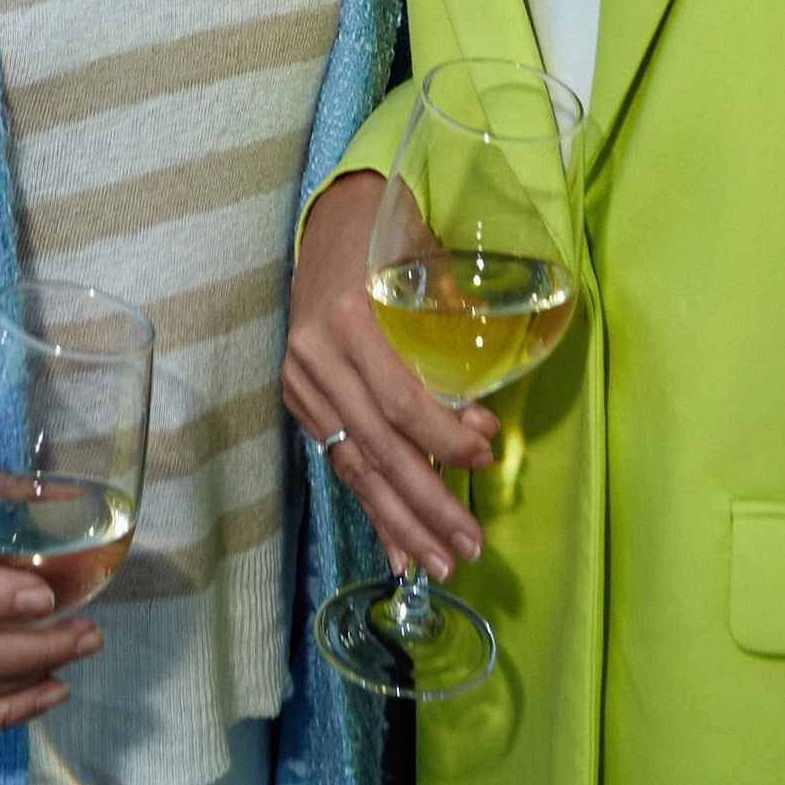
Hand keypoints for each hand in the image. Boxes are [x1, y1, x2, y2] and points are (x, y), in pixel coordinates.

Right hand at [283, 171, 498, 576]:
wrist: (328, 221)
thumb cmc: (390, 237)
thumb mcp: (423, 267)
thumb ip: (448, 334)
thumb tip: (479, 417)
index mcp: (349, 318)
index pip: (401, 399)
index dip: (446, 438)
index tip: (486, 455)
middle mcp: (317, 357)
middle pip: (378, 447)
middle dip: (428, 504)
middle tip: (469, 547)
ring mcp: (301, 383)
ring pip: (355, 467)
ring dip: (401, 522)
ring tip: (439, 563)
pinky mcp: (299, 401)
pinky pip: (339, 462)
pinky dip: (372, 507)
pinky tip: (395, 549)